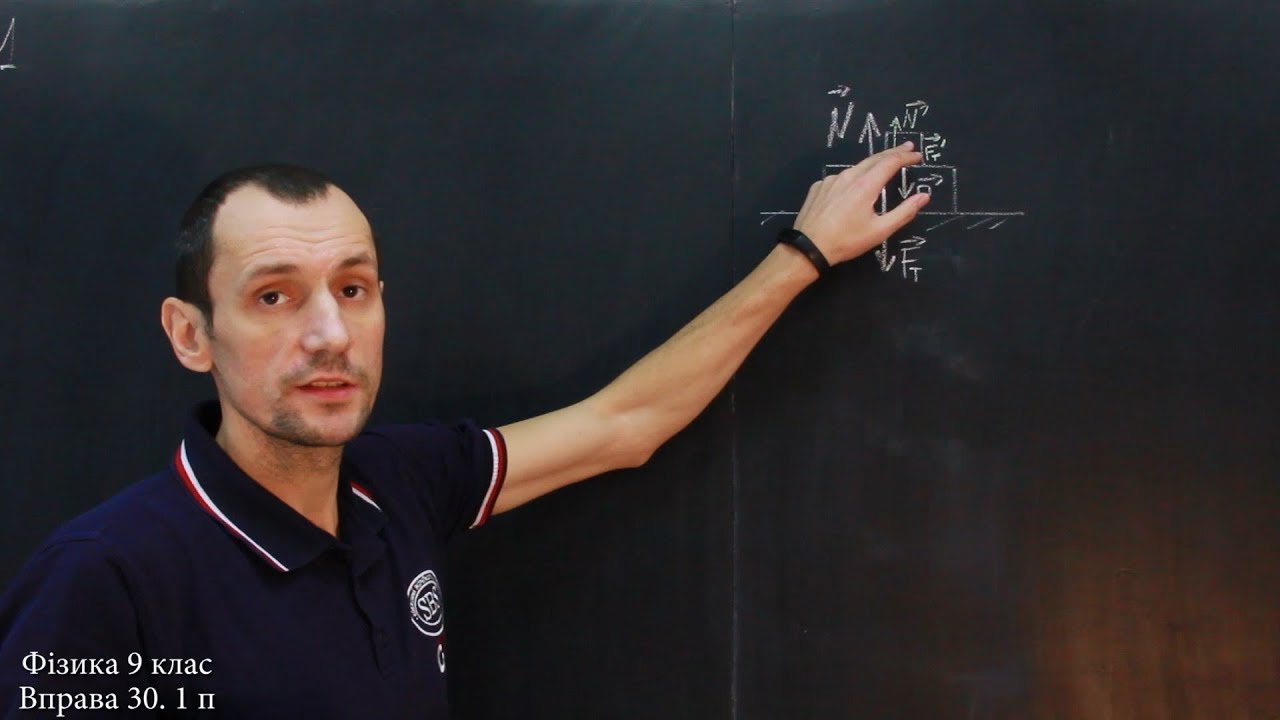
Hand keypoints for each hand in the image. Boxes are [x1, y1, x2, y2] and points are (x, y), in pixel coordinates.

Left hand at [792, 142, 928, 265]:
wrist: (808, 248)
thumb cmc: (847, 241)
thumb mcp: (880, 230)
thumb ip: (904, 212)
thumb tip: (924, 196)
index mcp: (865, 185)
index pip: (890, 162)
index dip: (906, 157)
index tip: (918, 155)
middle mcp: (848, 176)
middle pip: (874, 159)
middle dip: (893, 153)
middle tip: (907, 149)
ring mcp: (830, 180)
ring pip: (856, 167)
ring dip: (872, 164)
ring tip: (883, 165)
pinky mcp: (819, 187)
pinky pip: (840, 178)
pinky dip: (852, 178)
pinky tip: (853, 187)